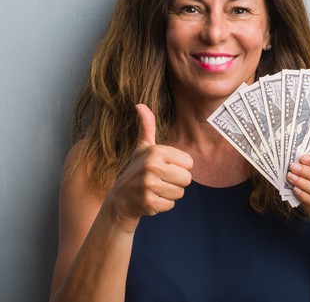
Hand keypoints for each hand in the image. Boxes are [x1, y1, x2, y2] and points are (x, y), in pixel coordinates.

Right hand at [103, 104, 192, 231]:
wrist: (120, 198)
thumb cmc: (136, 170)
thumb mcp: (142, 148)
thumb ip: (146, 127)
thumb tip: (140, 105)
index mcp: (156, 151)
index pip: (189, 163)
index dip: (178, 167)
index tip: (163, 168)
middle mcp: (152, 166)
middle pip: (187, 179)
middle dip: (176, 182)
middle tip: (160, 181)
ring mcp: (149, 185)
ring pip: (180, 193)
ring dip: (169, 194)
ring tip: (155, 190)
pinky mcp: (148, 202)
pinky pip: (170, 205)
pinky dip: (162, 205)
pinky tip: (151, 200)